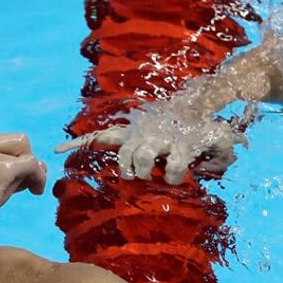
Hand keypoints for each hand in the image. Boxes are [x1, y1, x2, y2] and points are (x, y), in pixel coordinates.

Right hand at [0, 50, 46, 255]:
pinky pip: (31, 165)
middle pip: (18, 138)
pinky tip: (33, 193)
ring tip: (21, 191)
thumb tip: (32, 170)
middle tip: (15, 186)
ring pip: (26, 152)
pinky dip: (37, 179)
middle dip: (24, 162)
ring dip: (31, 173)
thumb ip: (1, 168)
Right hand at [55, 103, 252, 184]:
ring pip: (125, 151)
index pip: (175, 162)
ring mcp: (140, 135)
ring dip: (125, 164)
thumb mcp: (222, 140)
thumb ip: (223, 154)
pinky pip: (101, 137)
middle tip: (145, 175)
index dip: (176, 173)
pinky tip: (59, 150)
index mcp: (178, 141)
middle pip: (145, 155)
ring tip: (129, 173)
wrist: (190, 105)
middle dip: (144, 167)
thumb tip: (217, 164)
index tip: (176, 177)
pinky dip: (80, 143)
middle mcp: (156, 138)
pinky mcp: (128, 134)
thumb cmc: (205, 130)